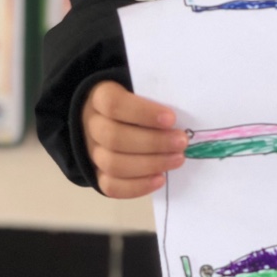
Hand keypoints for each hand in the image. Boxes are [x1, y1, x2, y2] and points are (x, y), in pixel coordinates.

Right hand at [81, 81, 187, 197]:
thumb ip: (156, 97)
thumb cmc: (135, 101)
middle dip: (153, 142)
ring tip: (177, 159)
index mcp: (99, 97)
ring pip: (113, 164)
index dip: (143, 113)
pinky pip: (111, 187)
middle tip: (181, 143)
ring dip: (150, 164)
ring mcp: (92, 152)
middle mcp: (92, 125)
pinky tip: (160, 179)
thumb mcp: (141, 89)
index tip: (171, 119)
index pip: (114, 104)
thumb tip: (184, 114)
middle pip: (114, 138)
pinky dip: (137, 186)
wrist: (112, 118)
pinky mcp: (98, 174)